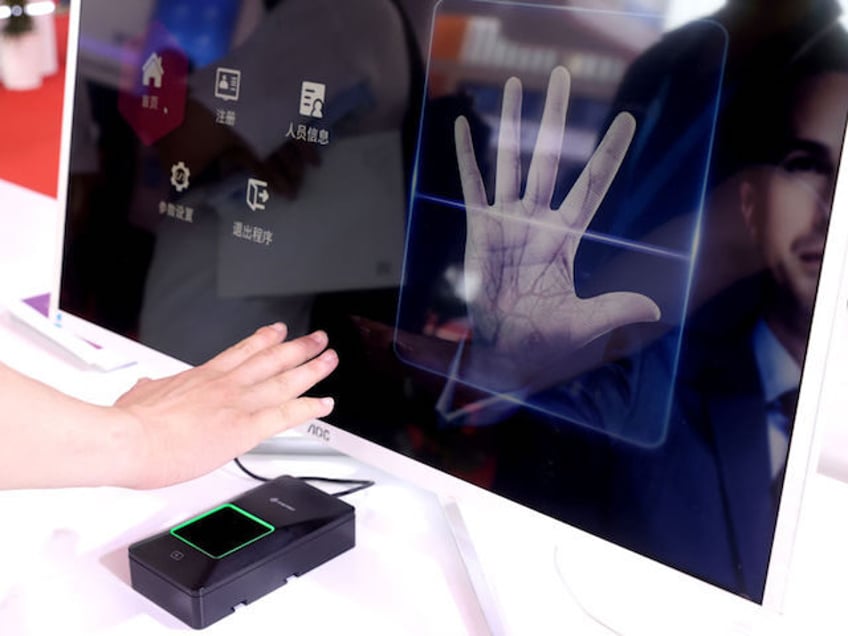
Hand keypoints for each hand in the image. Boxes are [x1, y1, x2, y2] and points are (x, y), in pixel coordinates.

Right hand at [114, 323, 337, 488]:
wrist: (128, 439)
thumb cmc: (130, 424)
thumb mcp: (139, 395)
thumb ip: (149, 390)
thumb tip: (145, 386)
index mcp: (201, 376)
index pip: (240, 352)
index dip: (264, 340)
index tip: (278, 331)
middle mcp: (225, 385)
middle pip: (271, 359)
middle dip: (298, 348)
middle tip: (317, 339)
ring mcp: (238, 404)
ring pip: (285, 381)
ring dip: (312, 369)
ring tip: (330, 360)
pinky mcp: (245, 428)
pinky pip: (286, 415)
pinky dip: (309, 408)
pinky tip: (325, 404)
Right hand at [454, 66, 659, 389]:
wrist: (506, 354)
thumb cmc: (546, 341)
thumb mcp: (585, 324)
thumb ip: (615, 309)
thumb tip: (656, 308)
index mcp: (566, 237)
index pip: (593, 185)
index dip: (608, 152)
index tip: (626, 119)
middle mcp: (537, 220)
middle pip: (551, 158)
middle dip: (556, 116)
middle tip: (562, 74)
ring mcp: (506, 222)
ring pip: (510, 161)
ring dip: (512, 123)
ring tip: (512, 83)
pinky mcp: (478, 230)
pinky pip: (472, 186)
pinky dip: (468, 156)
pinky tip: (466, 125)